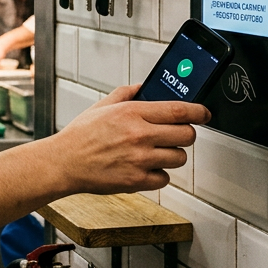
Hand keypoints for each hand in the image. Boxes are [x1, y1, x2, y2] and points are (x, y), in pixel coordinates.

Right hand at [45, 85, 209, 194]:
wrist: (63, 163)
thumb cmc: (80, 136)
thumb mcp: (101, 106)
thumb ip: (126, 93)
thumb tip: (144, 87)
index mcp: (132, 113)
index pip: (179, 110)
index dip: (199, 112)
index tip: (204, 113)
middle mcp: (139, 135)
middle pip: (187, 135)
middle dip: (186, 134)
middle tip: (176, 135)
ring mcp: (139, 159)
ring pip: (179, 158)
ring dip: (172, 155)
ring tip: (155, 153)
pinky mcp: (137, 181)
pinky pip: (164, 178)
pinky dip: (158, 174)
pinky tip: (144, 167)